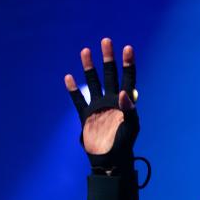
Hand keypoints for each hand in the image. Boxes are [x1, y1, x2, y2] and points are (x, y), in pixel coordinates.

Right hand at [64, 38, 137, 170]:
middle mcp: (111, 100)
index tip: (128, 48)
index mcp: (124, 102)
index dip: (128, 63)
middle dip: (108, 58)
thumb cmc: (124, 143)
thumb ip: (128, 109)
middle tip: (106, 41)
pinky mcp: (85, 116)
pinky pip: (78, 100)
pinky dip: (73, 90)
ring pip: (92, 82)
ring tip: (86, 50)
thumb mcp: (130, 126)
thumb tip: (122, 93)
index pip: (127, 78)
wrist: (110, 159)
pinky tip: (68, 77)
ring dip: (89, 67)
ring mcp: (97, 106)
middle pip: (109, 74)